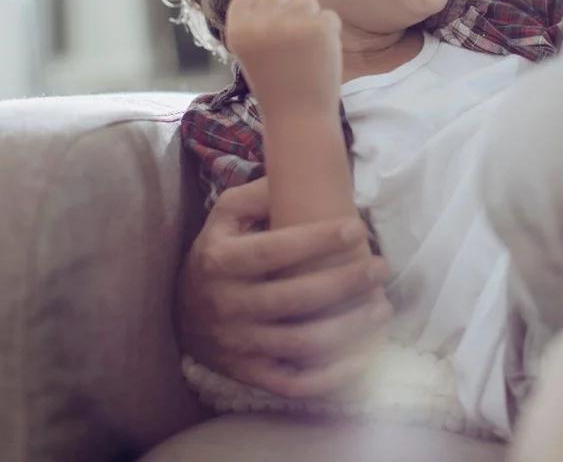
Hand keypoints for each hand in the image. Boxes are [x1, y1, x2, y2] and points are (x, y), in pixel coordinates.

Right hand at [177, 176, 393, 397]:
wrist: (181, 315)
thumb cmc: (218, 254)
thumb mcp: (225, 216)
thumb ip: (259, 194)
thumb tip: (303, 179)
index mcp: (221, 261)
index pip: (275, 250)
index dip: (319, 240)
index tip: (356, 228)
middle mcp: (227, 305)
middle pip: (297, 299)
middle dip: (347, 283)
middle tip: (381, 268)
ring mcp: (238, 345)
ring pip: (302, 344)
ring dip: (350, 328)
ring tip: (381, 308)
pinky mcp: (249, 375)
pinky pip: (295, 384)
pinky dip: (333, 376)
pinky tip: (364, 354)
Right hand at [225, 0, 342, 119]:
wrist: (299, 116)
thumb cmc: (275, 84)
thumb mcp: (250, 51)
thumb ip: (258, 22)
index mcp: (238, 29)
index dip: (262, 10)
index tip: (269, 33)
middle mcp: (261, 23)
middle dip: (287, 11)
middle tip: (291, 43)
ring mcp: (291, 23)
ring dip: (309, 17)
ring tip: (305, 47)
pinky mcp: (319, 28)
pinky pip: (328, 14)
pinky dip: (329, 32)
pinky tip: (320, 54)